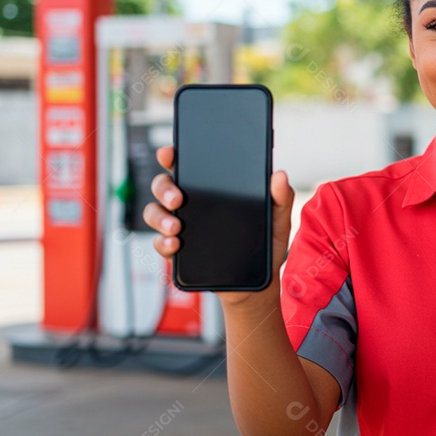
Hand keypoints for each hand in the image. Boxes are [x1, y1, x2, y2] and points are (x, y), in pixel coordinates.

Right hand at [143, 145, 295, 304]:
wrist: (258, 282)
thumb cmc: (266, 244)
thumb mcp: (277, 218)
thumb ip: (280, 196)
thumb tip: (280, 176)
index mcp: (212, 189)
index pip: (187, 166)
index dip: (172, 156)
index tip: (169, 153)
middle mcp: (191, 204)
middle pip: (163, 185)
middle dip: (163, 188)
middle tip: (177, 198)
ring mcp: (180, 227)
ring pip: (155, 213)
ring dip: (159, 217)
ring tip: (175, 227)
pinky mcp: (178, 251)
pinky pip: (160, 243)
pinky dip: (162, 243)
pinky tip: (175, 245)